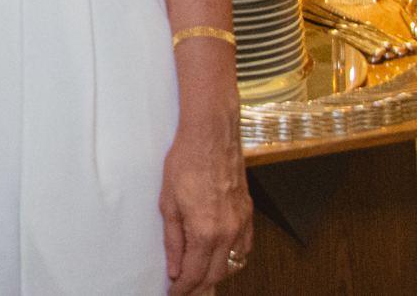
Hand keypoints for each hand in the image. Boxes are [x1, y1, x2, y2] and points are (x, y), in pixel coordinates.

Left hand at [159, 102, 252, 294]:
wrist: (210, 136)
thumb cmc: (187, 162)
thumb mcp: (168, 203)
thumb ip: (173, 240)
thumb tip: (174, 266)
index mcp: (205, 232)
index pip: (195, 274)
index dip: (183, 288)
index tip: (174, 292)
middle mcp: (228, 232)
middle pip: (216, 275)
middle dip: (200, 286)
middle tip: (185, 288)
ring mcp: (241, 223)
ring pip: (234, 264)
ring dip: (217, 274)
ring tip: (201, 277)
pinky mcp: (248, 213)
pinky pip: (245, 247)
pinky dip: (234, 258)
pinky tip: (222, 256)